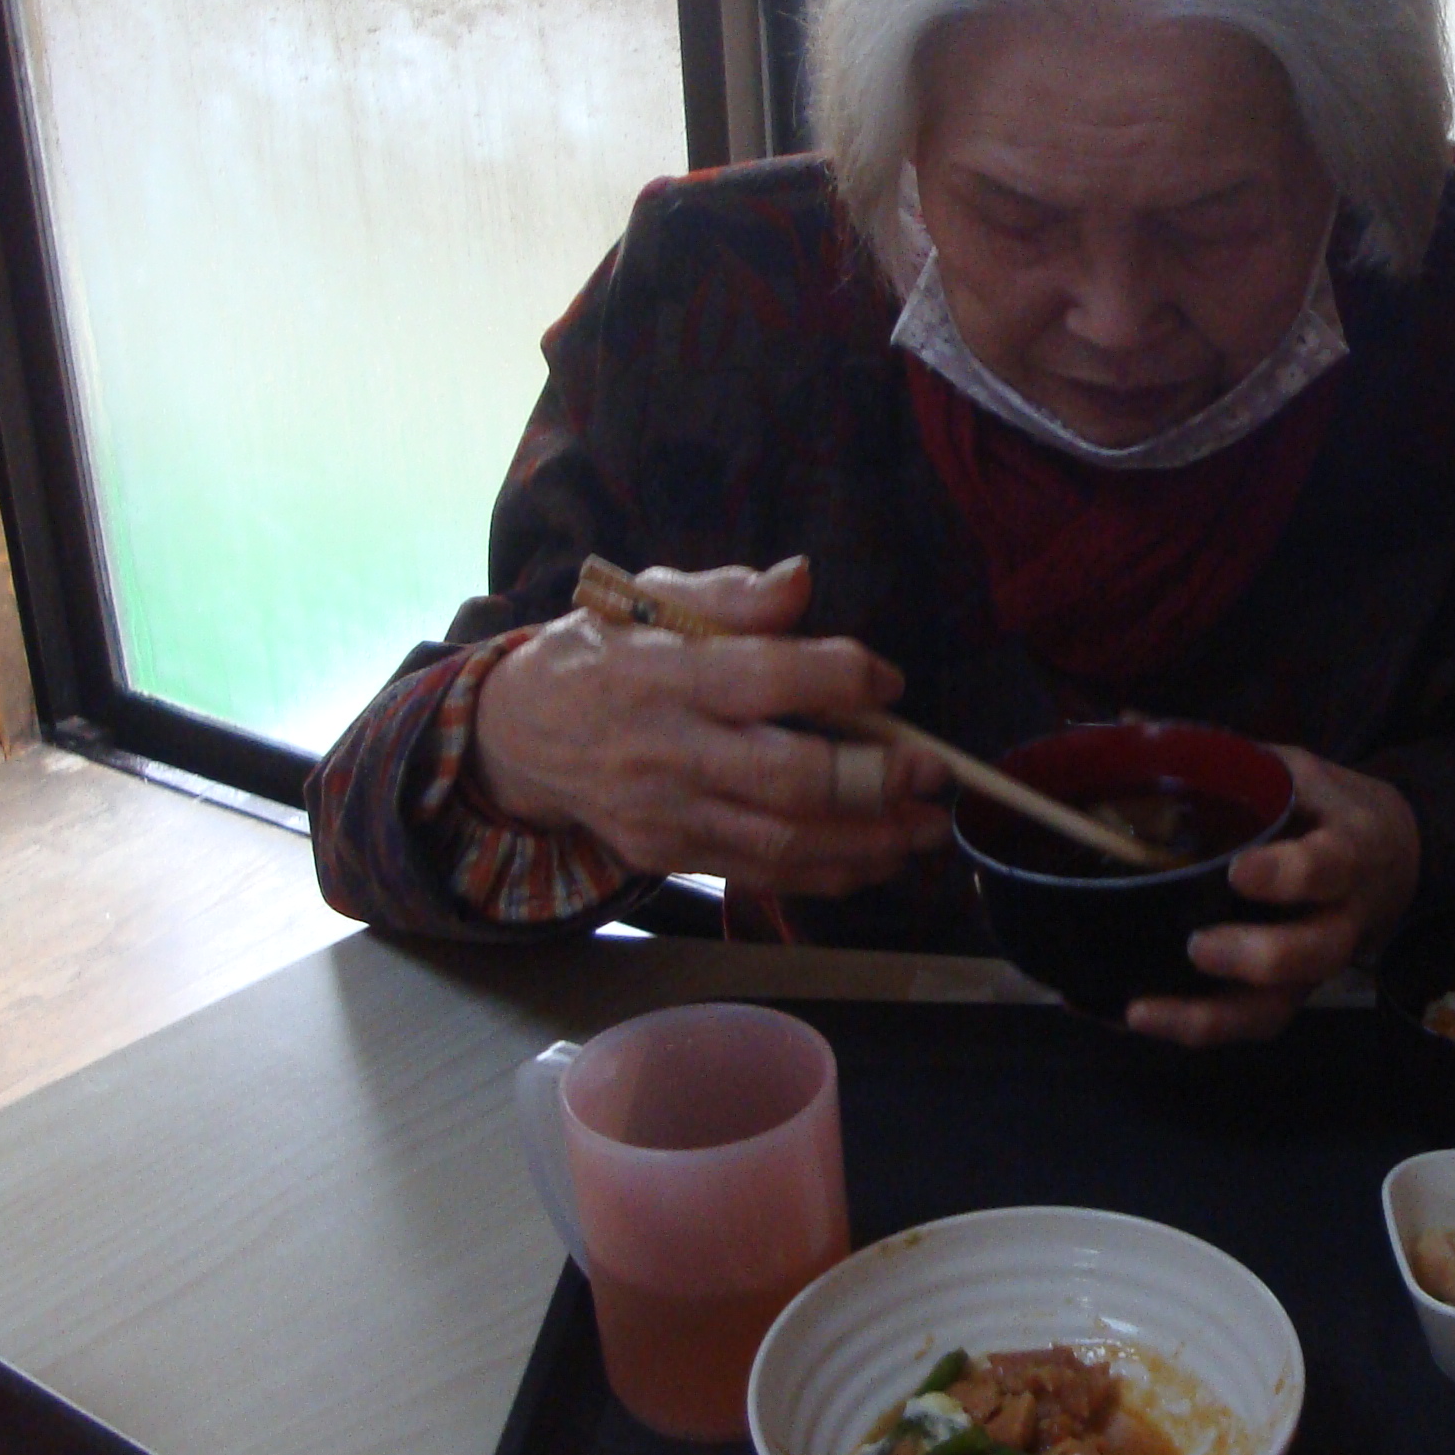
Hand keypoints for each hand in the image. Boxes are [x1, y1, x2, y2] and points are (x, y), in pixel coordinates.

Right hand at [467, 559, 952, 897]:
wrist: (518, 736)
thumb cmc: (601, 653)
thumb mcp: (648, 598)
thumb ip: (730, 595)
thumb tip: (802, 580)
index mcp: (665, 674)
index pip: (765, 677)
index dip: (841, 677)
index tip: (890, 680)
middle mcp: (669, 751)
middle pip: (788, 779)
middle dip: (877, 780)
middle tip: (936, 773)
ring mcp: (669, 814)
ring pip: (785, 842)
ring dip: (872, 841)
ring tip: (930, 828)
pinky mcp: (670, 856)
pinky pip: (763, 874)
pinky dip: (831, 872)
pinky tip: (880, 858)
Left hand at [1125, 748, 1419, 1047]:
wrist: (1391, 858)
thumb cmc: (1326, 809)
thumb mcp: (1291, 768)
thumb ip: (1220, 754)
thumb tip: (1124, 722)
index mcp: (1347, 850)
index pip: (1329, 867)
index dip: (1289, 875)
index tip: (1240, 871)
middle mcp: (1338, 919)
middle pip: (1312, 955)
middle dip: (1256, 958)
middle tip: (1197, 947)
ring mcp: (1312, 966)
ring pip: (1276, 1009)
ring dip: (1209, 1020)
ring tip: (1141, 1011)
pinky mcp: (1285, 994)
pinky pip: (1245, 1024)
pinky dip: (1186, 1028)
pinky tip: (1125, 1015)